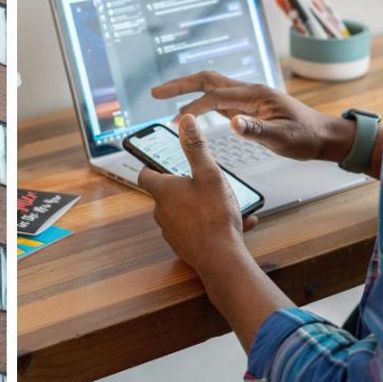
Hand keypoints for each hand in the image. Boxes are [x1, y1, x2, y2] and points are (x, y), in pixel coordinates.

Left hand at [138, 115, 257, 273]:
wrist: (221, 260)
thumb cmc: (214, 216)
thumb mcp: (209, 174)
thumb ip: (196, 147)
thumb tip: (186, 121)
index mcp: (164, 191)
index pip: (145, 174)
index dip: (152, 166)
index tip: (161, 160)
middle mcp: (162, 211)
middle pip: (167, 193)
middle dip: (185, 186)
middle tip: (204, 181)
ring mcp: (171, 231)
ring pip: (184, 211)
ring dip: (202, 206)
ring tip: (228, 204)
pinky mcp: (184, 246)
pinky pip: (196, 229)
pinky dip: (211, 224)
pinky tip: (236, 224)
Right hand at [152, 71, 354, 162]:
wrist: (323, 136)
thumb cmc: (306, 137)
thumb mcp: (284, 138)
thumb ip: (258, 131)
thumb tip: (232, 124)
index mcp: (255, 95)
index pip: (216, 97)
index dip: (193, 106)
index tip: (174, 118)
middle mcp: (249, 91)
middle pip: (208, 80)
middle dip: (180, 85)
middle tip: (155, 92)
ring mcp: (247, 98)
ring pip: (212, 86)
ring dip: (187, 90)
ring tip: (164, 97)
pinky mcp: (248, 107)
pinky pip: (218, 99)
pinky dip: (200, 100)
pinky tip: (191, 110)